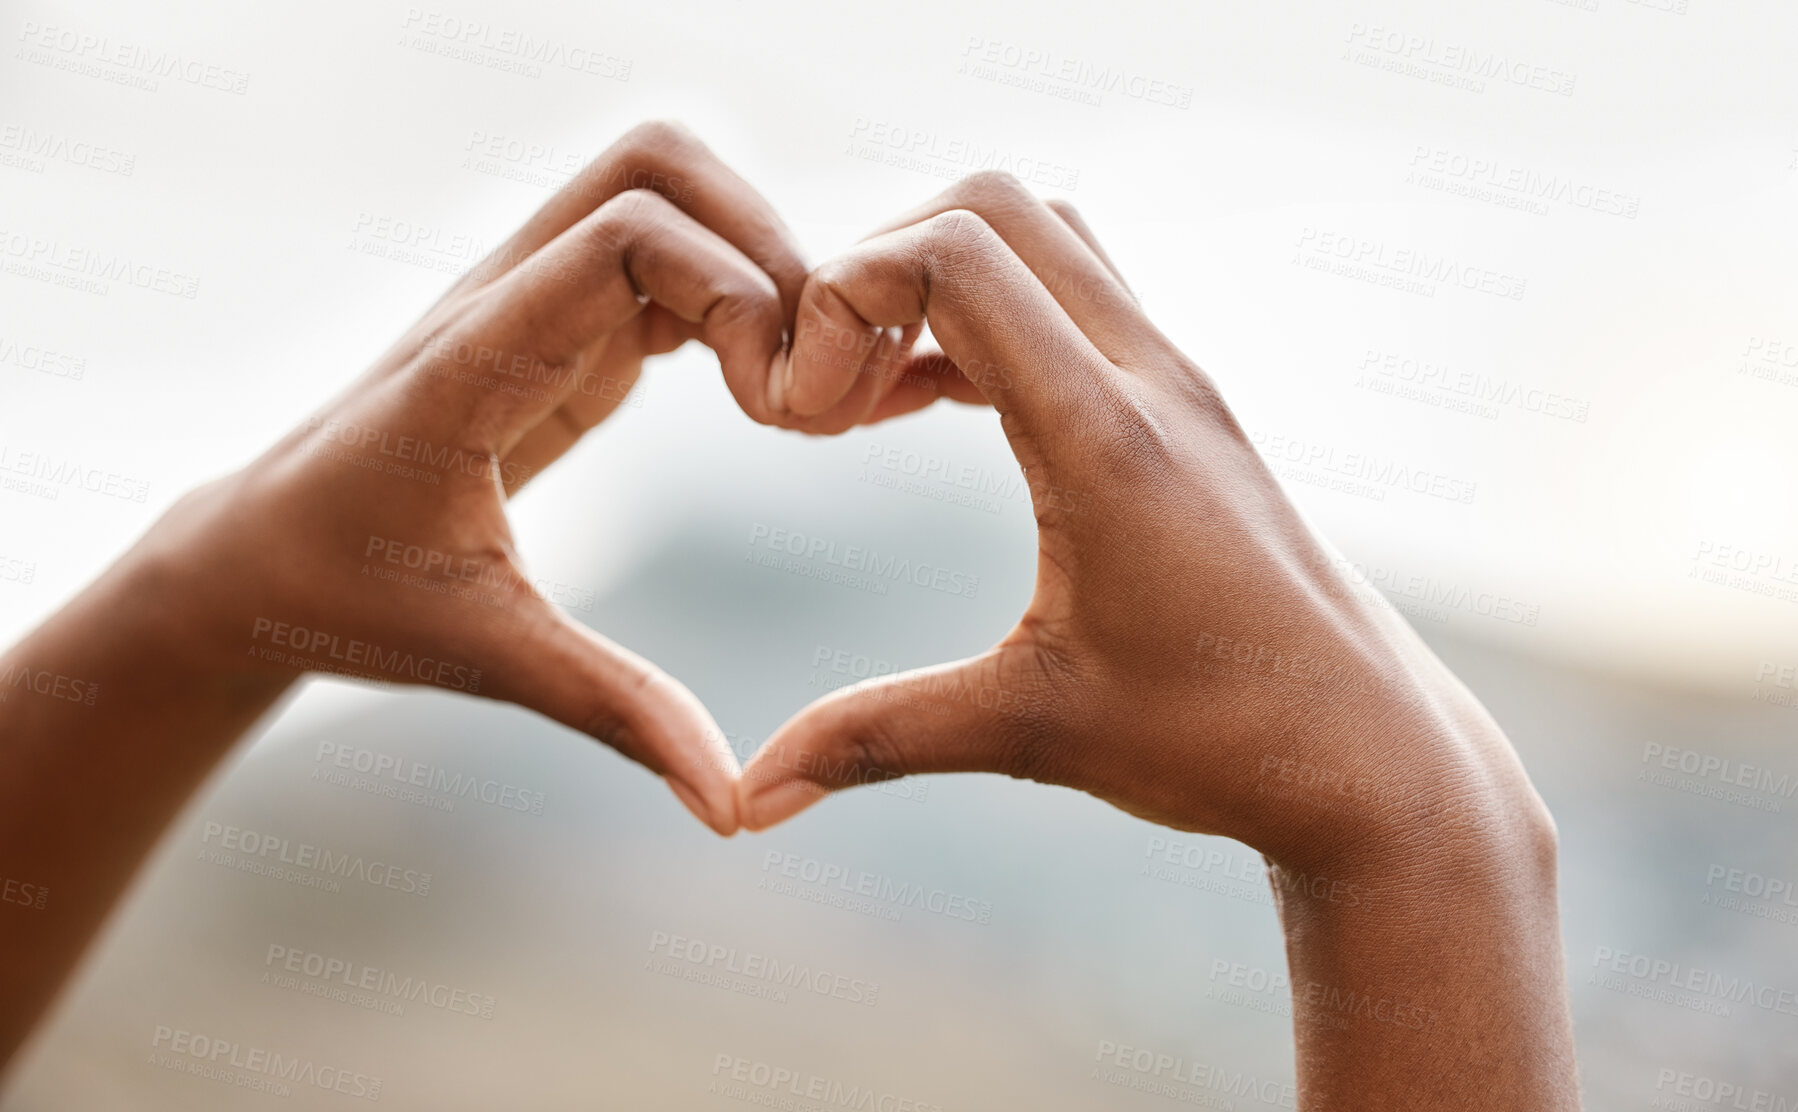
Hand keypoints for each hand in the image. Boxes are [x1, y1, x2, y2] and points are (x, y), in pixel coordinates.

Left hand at [135, 120, 827, 834]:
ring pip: (670, 194)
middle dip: (767, 242)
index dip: (738, 292)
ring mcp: (536, 302)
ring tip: (800, 388)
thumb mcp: (488, 655)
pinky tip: (774, 396)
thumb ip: (616, 713)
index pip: (627, 233)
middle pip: (658, 164)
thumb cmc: (349, 598)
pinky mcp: (561, 330)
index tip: (777, 414)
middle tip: (807, 375)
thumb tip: (732, 809)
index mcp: (477, 359)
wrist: (258, 561)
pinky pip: (670, 262)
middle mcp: (506, 299)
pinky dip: (741, 298)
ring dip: (759, 262)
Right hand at [738, 172, 1577, 1108]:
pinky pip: (1071, 297)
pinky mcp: (1185, 407)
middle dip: (877, 267)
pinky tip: (928, 408)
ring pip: (1042, 235)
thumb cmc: (1220, 743)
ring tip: (870, 396)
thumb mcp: (1029, 732)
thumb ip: (873, 740)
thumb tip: (746, 802)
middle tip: (829, 388)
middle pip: (994, 206)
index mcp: (1106, 441)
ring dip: (938, 281)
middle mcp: (1150, 380)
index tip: (810, 414)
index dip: (846, 296)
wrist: (1370, 754)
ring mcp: (1178, 382)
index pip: (957, 255)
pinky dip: (985, 317)